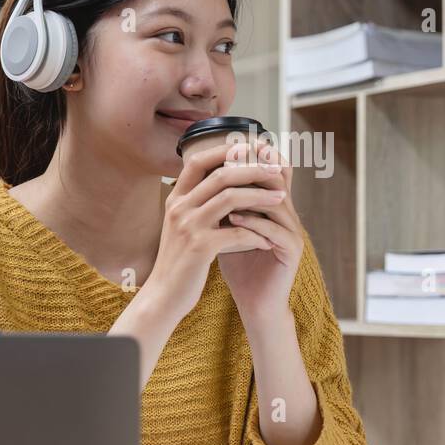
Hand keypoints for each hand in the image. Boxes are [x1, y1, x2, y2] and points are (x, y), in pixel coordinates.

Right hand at [142, 140, 289, 323]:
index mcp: (175, 199)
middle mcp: (179, 207)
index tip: (250, 148)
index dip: (224, 150)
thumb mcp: (184, 227)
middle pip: (220, 174)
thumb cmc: (180, 261)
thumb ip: (200, 204)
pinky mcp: (200, 248)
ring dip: (260, 196)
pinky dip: (255, 234)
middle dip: (251, 169)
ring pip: (230, 197)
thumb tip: (229, 184)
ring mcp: (188, 226)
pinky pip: (236, 232)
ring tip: (281, 198)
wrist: (163, 296)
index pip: (198, 161)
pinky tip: (267, 240)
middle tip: (275, 170)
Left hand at [215, 141, 301, 322]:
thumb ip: (222, 203)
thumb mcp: (227, 227)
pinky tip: (233, 220)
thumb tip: (197, 175)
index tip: (226, 148)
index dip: (252, 157)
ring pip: (277, 203)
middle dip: (252, 169)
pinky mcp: (292, 251)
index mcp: (275, 206)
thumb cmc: (239, 264)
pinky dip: (253, 223)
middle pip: (278, 179)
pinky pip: (275, 231)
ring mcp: (293, 232)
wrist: (254, 301)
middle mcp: (289, 215)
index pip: (270, 170)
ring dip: (250, 195)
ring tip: (225, 190)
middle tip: (227, 162)